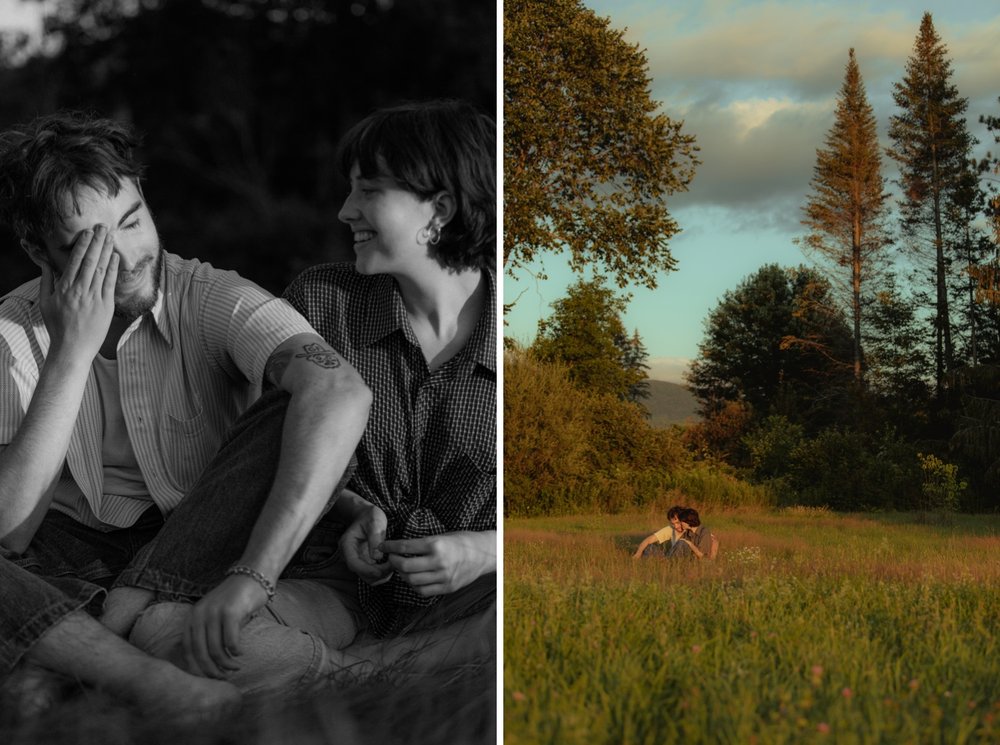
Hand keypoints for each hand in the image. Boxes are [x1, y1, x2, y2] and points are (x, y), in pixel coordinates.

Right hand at [34, 225, 117, 359]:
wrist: (72, 349)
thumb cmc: (57, 325)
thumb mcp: (45, 301)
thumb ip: (47, 279)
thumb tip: (46, 261)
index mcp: (64, 288)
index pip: (75, 261)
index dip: (83, 244)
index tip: (88, 232)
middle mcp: (79, 291)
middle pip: (90, 260)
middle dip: (97, 242)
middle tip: (103, 226)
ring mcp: (94, 298)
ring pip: (102, 269)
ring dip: (107, 250)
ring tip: (111, 236)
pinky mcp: (106, 306)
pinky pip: (111, 283)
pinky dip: (114, 269)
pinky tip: (116, 256)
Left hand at [182, 575, 268, 678]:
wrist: (253, 575)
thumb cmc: (235, 600)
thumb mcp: (214, 615)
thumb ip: (207, 633)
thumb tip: (207, 664)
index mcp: (193, 616)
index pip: (187, 649)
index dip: (195, 667)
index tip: (205, 678)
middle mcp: (200, 614)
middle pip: (201, 652)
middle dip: (211, 670)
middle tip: (222, 678)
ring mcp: (215, 613)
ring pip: (216, 650)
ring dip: (226, 664)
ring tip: (234, 668)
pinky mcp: (230, 612)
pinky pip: (231, 642)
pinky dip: (236, 652)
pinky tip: (241, 653)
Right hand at [338, 504, 391, 584]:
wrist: (366, 515)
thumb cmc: (370, 516)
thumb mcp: (374, 521)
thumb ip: (375, 538)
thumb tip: (377, 557)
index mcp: (347, 545)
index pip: (354, 564)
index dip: (368, 570)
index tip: (383, 569)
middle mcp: (349, 555)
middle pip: (361, 573)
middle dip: (378, 574)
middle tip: (393, 565)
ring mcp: (357, 560)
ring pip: (367, 577)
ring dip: (381, 576)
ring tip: (393, 565)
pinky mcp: (364, 562)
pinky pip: (372, 574)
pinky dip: (382, 574)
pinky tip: (391, 565)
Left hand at [382, 531, 493, 596]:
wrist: (484, 554)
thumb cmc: (462, 541)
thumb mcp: (442, 536)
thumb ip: (423, 544)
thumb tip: (400, 549)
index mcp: (437, 545)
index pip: (405, 547)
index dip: (390, 547)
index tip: (382, 546)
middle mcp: (439, 562)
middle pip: (405, 566)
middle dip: (393, 562)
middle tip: (390, 558)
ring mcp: (444, 577)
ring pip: (412, 581)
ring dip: (402, 575)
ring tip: (401, 568)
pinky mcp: (447, 587)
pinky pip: (423, 591)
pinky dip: (414, 585)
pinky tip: (413, 578)